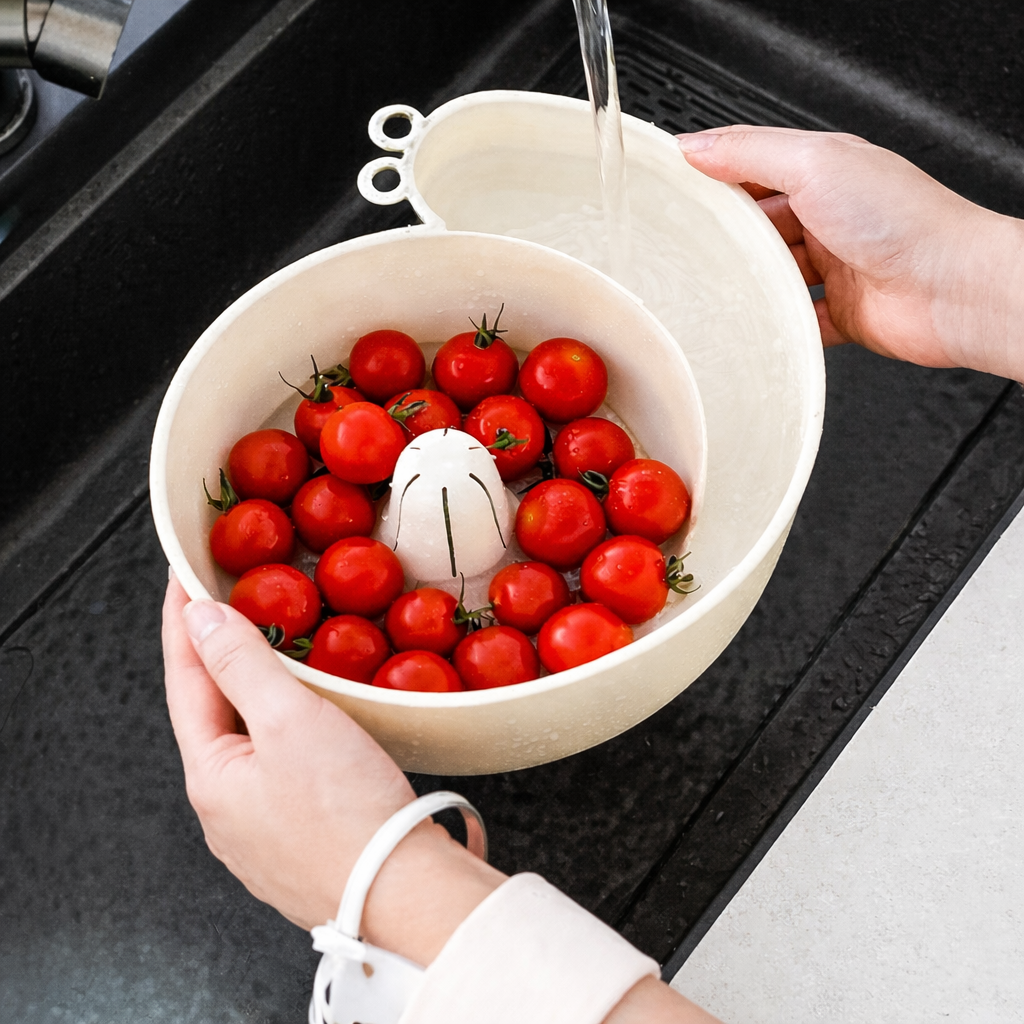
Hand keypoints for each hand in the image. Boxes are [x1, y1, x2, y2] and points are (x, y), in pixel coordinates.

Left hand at [164, 577, 721, 1020]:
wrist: (401, 893)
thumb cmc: (346, 813)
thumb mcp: (290, 719)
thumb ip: (243, 663)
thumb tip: (202, 618)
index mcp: (211, 776)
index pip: (185, 677)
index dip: (183, 620)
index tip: (182, 575)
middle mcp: (226, 807)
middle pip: (213, 711)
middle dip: (219, 655)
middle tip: (228, 603)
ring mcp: (261, 828)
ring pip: (251, 739)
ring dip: (256, 690)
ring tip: (272, 649)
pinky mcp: (300, 837)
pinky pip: (281, 765)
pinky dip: (288, 726)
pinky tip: (315, 716)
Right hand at [677, 126, 1023, 381]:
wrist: (952, 289)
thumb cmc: (905, 222)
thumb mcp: (815, 164)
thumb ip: (750, 152)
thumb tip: (696, 146)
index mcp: (826, 170)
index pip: (755, 167)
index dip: (716, 176)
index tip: (677, 192)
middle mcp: (831, 215)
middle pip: (759, 225)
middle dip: (728, 237)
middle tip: (691, 247)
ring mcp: (835, 266)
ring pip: (773, 274)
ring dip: (750, 282)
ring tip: (720, 287)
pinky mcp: (839, 313)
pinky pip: (794, 320)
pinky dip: (774, 324)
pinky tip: (756, 324)